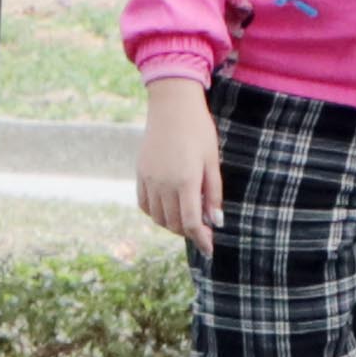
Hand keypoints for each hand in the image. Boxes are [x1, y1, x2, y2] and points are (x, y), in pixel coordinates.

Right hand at [136, 77, 222, 254]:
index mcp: (185, 181)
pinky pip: (145, 204)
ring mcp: (149, 180)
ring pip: (158, 217)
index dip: (201, 240)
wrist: (171, 105)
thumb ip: (213, 193)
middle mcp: (163, 184)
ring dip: (173, 224)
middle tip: (203, 228)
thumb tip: (215, 221)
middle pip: (173, 224)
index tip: (210, 250)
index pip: (190, 223)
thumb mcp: (212, 161)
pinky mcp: (140, 174)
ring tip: (186, 217)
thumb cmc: (198, 131)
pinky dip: (156, 213)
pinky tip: (168, 208)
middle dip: (189, 232)